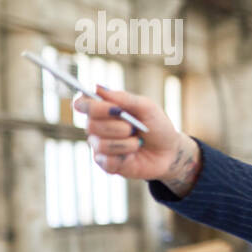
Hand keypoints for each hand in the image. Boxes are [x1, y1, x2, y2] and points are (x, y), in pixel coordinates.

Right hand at [72, 85, 186, 182]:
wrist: (170, 152)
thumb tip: (97, 87)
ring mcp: (100, 146)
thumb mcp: (147, 107)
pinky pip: (108, 161)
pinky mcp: (106, 164)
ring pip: (101, 144)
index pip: (82, 104)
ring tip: (138, 142)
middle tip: (133, 128)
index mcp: (103, 109)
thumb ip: (124, 98)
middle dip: (117, 126)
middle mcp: (97, 127)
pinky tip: (133, 155)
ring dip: (126, 143)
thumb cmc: (157, 126)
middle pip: (91, 125)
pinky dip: (125, 156)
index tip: (110, 107)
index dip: (89, 105)